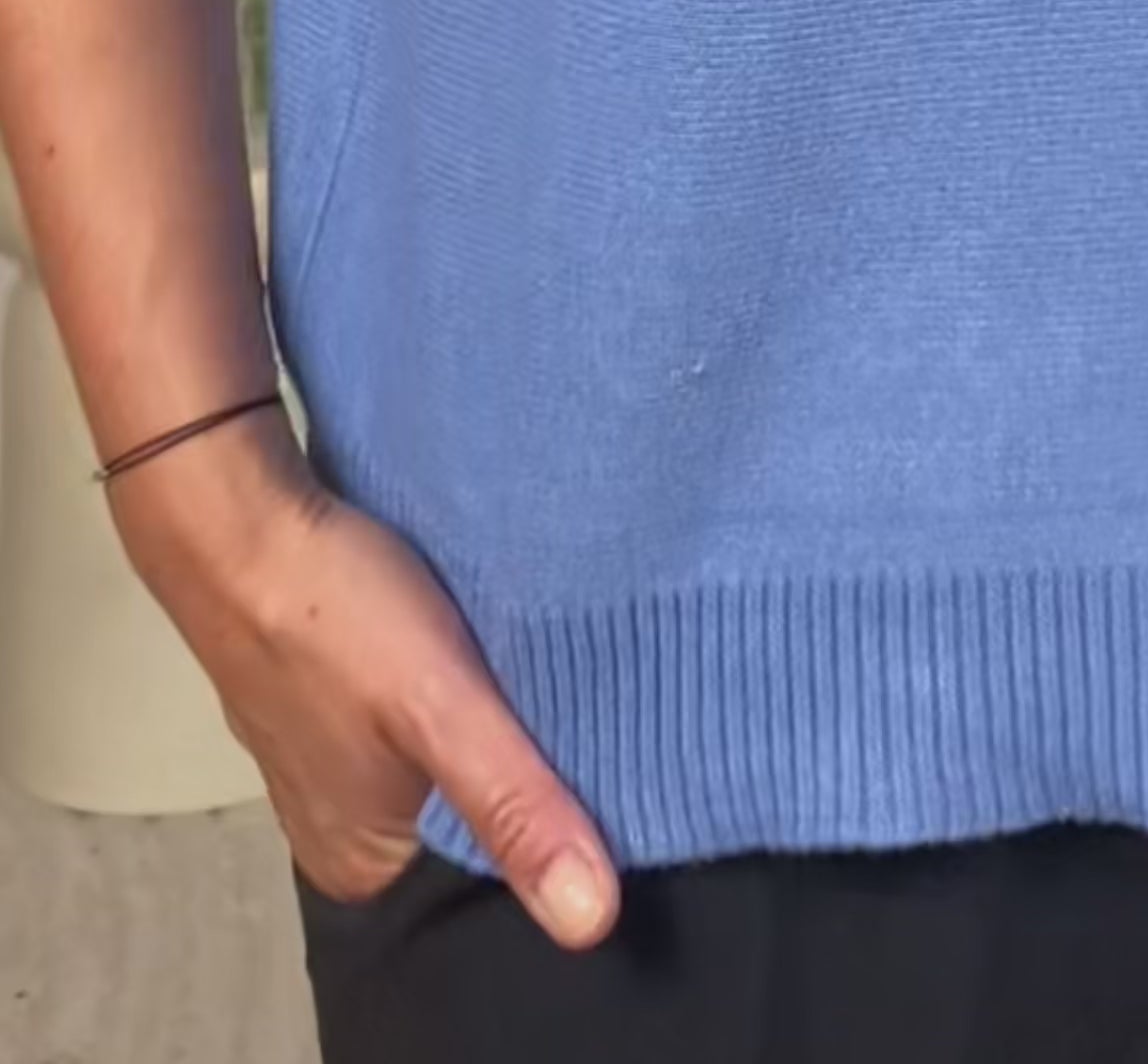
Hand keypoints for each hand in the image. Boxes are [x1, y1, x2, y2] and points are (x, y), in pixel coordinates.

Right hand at [111, 422, 621, 947]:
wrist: (240, 519)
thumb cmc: (336, 618)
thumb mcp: (441, 711)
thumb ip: (513, 807)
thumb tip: (591, 923)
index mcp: (363, 867)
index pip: (491, 876)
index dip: (553, 830)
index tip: (612, 782)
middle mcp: (340, 829)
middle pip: (468, 814)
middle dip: (524, 771)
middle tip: (592, 713)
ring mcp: (327, 759)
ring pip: (443, 757)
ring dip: (491, 721)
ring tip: (555, 678)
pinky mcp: (327, 696)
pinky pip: (413, 713)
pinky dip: (452, 688)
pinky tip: (488, 650)